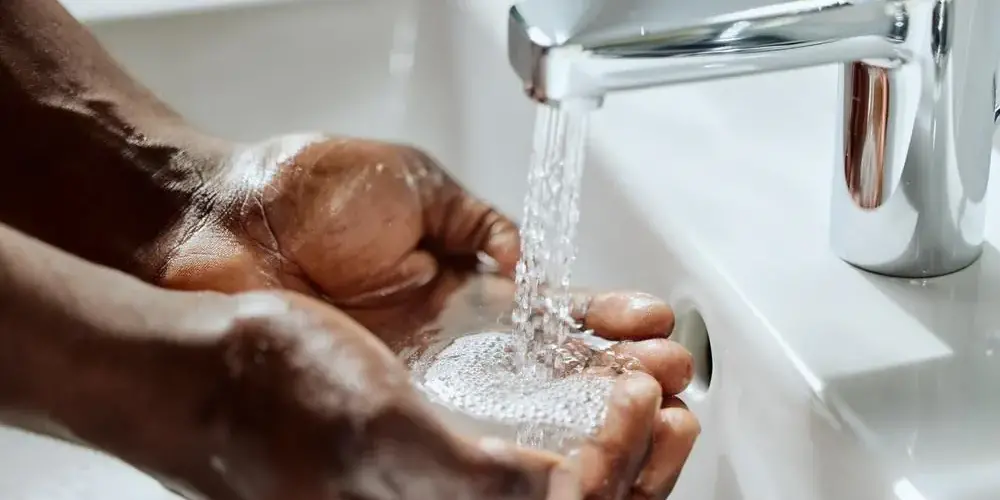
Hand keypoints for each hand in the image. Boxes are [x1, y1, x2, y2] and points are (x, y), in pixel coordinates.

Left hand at [154, 136, 699, 497]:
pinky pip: (469, 439)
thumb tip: (532, 261)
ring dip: (592, 415)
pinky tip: (577, 442)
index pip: (554, 316)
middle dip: (619, 378)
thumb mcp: (417, 186)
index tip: (651, 328)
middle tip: (672, 382)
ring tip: (648, 409)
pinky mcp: (386, 412)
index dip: (606, 324)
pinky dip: (524, 445)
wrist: (218, 221)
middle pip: (552, 375)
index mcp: (462, 289)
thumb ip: (480, 224)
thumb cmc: (306, 193)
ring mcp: (422, 383)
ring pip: (523, 414)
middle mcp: (450, 345)